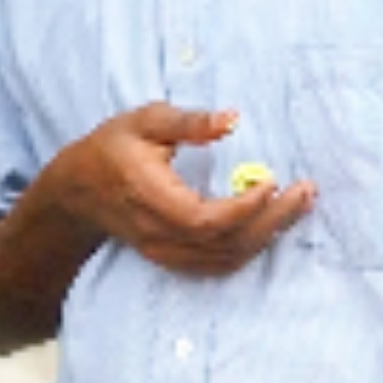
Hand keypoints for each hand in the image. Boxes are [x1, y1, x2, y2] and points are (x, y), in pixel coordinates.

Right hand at [42, 103, 317, 278]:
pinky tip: (270, 225)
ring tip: (297, 206)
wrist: (77, 190)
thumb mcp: (143, 121)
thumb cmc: (110, 149)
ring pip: (227, 258)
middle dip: (273, 220)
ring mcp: (165, 252)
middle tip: (306, 193)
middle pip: (226, 242)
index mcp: (150, 197)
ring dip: (268, 236)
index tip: (273, 180)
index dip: (245, 208)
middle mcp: (158, 233)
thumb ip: (187, 122)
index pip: (205, 219)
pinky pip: (220, 263)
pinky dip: (250, 247)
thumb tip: (233, 119)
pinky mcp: (173, 259)